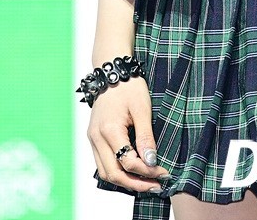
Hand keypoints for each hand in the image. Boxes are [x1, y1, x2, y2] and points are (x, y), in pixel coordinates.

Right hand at [87, 77, 170, 192]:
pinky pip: (102, 163)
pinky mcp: (94, 138)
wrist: (112, 71)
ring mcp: (93, 139)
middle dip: (135, 183)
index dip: (146, 171)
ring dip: (125, 181)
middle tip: (156, 185)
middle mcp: (96, 138)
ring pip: (105, 172)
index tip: (163, 172)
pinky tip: (133, 172)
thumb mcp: (142, 108)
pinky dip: (117, 171)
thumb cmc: (129, 86)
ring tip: (146, 183)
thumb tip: (151, 161)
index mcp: (108, 130)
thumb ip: (146, 136)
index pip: (126, 161)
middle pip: (113, 174)